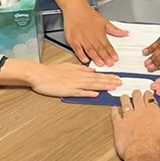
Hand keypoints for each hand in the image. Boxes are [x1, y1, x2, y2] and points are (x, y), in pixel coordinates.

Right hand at [0, 59, 120, 97]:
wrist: (39, 74)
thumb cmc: (51, 71)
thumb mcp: (69, 66)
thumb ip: (81, 69)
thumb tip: (92, 70)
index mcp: (80, 72)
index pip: (97, 75)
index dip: (109, 76)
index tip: (118, 78)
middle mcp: (79, 77)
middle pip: (98, 80)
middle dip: (110, 81)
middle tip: (121, 83)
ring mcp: (73, 84)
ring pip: (92, 85)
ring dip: (103, 86)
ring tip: (113, 88)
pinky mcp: (67, 91)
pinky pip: (80, 92)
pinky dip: (89, 93)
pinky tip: (96, 94)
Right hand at [64, 5, 127, 66]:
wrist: (75, 9)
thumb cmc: (89, 15)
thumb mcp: (104, 21)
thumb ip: (115, 30)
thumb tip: (125, 33)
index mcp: (99, 33)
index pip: (107, 45)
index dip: (112, 53)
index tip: (115, 59)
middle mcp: (91, 37)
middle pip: (99, 49)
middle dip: (105, 57)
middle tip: (110, 64)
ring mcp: (81, 39)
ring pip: (90, 50)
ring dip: (96, 58)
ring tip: (101, 64)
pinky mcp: (73, 40)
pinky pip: (77, 50)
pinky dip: (81, 55)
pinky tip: (86, 60)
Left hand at [111, 89, 159, 160]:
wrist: (145, 151)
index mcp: (153, 111)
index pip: (150, 99)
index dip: (149, 95)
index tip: (148, 92)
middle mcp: (140, 111)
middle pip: (137, 98)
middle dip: (137, 94)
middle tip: (136, 91)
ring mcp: (128, 118)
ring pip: (125, 104)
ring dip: (125, 99)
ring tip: (124, 96)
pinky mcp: (119, 126)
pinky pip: (115, 116)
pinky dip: (114, 111)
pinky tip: (113, 109)